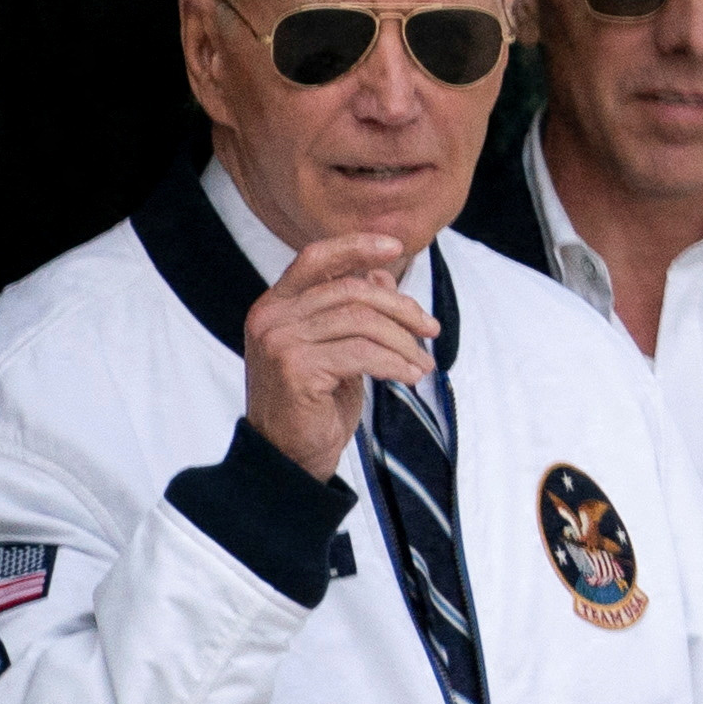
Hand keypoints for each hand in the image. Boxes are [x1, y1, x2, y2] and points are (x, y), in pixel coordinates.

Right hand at [240, 231, 433, 479]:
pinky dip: (395, 363)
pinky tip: (410, 377)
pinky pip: (362, 353)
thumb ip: (352, 309)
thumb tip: (382, 275)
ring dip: (404, 342)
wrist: (288, 457)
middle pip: (352, 291)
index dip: (357, 246)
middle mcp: (270, 317)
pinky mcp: (295, 369)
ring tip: (423, 363)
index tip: (398, 247)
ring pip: (362, 322)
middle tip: (432, 330)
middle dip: (402, 309)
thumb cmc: (315, 401)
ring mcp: (279, 342)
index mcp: (275, 304)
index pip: (316, 258)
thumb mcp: (336, 347)